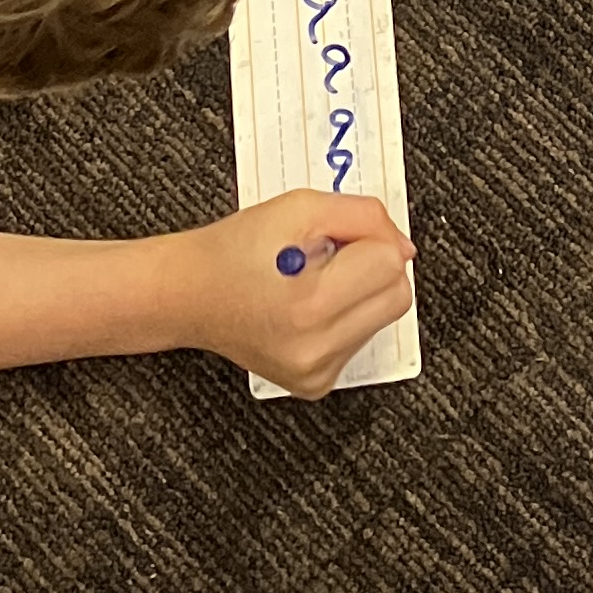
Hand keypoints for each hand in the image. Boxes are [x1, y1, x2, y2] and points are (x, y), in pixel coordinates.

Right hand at [179, 191, 415, 392]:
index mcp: (310, 304)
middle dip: (372, 266)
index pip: (389, 263)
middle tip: (328, 256)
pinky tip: (307, 307)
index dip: (368, 238)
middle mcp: (315, 348)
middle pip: (397, 296)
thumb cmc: (235, 249)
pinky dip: (344, 317)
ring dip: (359, 292)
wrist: (188, 294)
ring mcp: (315, 372)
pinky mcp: (315, 383)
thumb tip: (403, 247)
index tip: (335, 236)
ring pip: (382, 319)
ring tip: (311, 282)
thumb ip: (364, 217)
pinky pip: (359, 340)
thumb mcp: (299, 208)